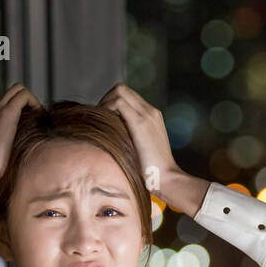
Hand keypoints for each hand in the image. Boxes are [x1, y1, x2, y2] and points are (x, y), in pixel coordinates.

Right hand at [0, 82, 41, 188]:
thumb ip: (3, 149)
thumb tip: (17, 154)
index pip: (4, 105)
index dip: (20, 111)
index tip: (30, 126)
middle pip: (11, 93)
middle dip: (27, 103)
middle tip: (37, 119)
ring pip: (17, 89)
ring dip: (31, 100)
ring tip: (39, 118)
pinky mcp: (6, 112)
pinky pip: (24, 94)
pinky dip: (35, 101)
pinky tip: (40, 116)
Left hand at [96, 83, 183, 198]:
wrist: (166, 178)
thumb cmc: (151, 171)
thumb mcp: (140, 147)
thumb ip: (130, 135)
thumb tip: (109, 131)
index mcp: (152, 116)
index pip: (127, 95)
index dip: (111, 102)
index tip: (103, 119)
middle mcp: (151, 111)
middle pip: (122, 88)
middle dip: (106, 99)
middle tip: (99, 117)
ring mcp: (147, 114)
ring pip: (119, 90)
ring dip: (105, 102)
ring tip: (101, 121)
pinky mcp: (141, 122)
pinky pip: (118, 102)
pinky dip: (107, 109)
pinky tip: (105, 125)